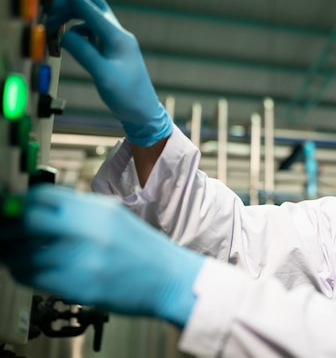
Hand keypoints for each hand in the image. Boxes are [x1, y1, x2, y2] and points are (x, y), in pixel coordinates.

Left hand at [0, 185, 204, 326]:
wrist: (170, 279)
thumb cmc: (145, 250)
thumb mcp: (114, 218)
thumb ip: (79, 211)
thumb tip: (37, 207)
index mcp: (98, 210)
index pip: (42, 195)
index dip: (19, 202)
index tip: (12, 209)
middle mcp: (89, 231)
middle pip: (26, 220)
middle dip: (8, 227)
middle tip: (6, 232)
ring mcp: (83, 260)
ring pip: (23, 254)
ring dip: (11, 254)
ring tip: (16, 254)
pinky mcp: (79, 287)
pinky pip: (34, 278)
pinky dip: (24, 274)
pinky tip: (30, 270)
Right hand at [48, 0, 171, 146]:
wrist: (144, 111)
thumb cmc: (127, 96)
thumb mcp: (102, 74)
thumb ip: (83, 52)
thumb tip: (64, 35)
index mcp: (117, 37)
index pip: (90, 8)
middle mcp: (118, 35)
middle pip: (92, 6)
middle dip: (69, 5)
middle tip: (49, 18)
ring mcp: (116, 42)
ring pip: (90, 19)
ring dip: (71, 20)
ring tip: (55, 34)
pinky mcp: (113, 50)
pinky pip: (91, 32)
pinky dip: (77, 33)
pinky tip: (69, 44)